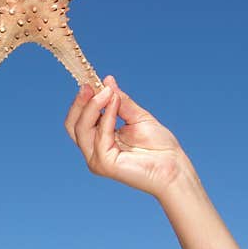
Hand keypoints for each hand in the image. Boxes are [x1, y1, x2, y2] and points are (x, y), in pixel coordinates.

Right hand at [64, 75, 191, 198]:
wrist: (174, 167)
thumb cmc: (159, 147)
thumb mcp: (137, 117)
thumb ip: (120, 101)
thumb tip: (107, 81)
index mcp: (99, 140)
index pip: (79, 120)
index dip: (82, 101)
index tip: (90, 81)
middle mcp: (94, 151)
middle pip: (73, 124)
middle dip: (80, 103)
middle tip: (90, 85)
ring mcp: (97, 159)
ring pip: (81, 129)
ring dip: (94, 106)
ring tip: (109, 92)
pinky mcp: (104, 164)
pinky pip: (100, 135)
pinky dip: (107, 117)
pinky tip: (115, 103)